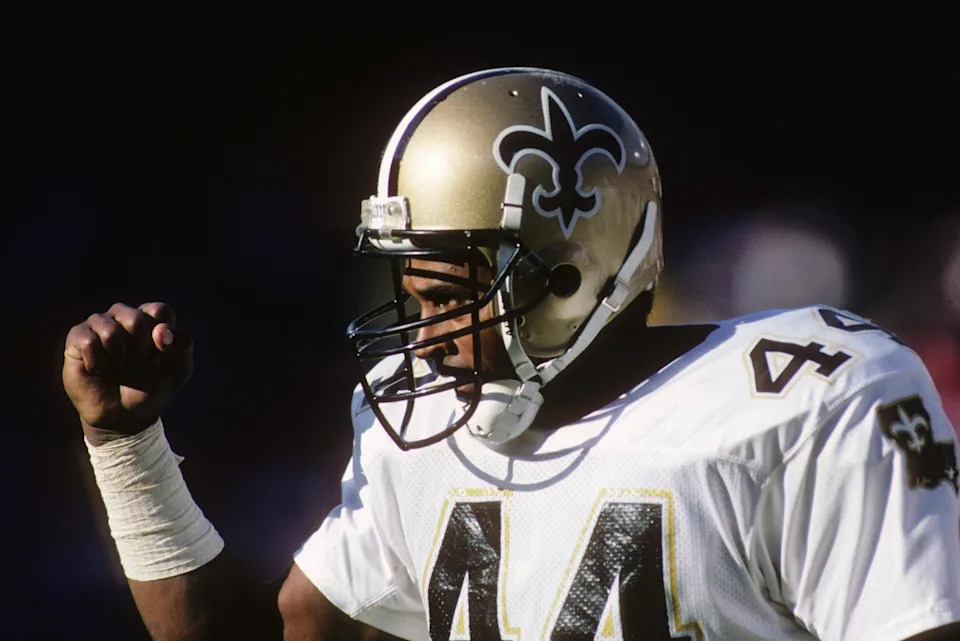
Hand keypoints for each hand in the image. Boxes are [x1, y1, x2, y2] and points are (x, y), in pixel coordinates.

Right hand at [63, 302, 193, 444]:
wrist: (124, 417)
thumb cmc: (152, 389)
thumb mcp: (179, 369)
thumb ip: (182, 345)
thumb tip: (161, 330)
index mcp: (151, 319)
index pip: (159, 311)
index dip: (163, 336)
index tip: (160, 357)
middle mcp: (124, 316)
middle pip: (137, 318)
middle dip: (141, 349)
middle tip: (137, 364)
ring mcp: (99, 324)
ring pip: (110, 329)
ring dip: (119, 357)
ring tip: (118, 367)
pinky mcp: (77, 338)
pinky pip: (88, 341)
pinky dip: (97, 362)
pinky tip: (98, 370)